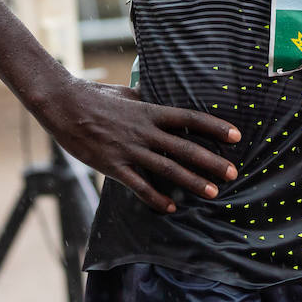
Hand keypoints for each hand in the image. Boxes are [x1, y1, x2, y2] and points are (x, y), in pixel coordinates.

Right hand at [40, 77, 240, 213]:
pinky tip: (171, 208)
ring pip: (167, 169)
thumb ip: (146, 99)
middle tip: (232, 173)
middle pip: (185, 148)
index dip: (215, 127)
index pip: (190, 119)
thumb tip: (159, 97)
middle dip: (211, 161)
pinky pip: (139, 185)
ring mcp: (130, 149)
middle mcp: (145, 131)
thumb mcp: (127, 93)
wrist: (64, 105)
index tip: (236, 135)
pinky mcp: (113, 165)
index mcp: (150, 111)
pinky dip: (156, 198)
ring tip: (212, 192)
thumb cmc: (95, 95)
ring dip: (192, 182)